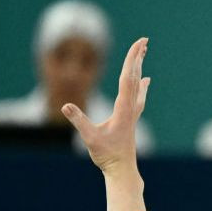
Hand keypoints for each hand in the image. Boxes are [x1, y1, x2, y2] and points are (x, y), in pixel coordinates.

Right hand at [62, 37, 150, 172]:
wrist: (122, 170)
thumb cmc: (107, 155)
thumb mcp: (90, 138)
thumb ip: (79, 121)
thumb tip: (66, 106)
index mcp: (123, 109)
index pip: (127, 79)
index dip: (131, 61)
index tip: (138, 45)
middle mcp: (130, 108)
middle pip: (135, 77)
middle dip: (138, 58)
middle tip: (145, 40)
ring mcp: (132, 113)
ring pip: (137, 85)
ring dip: (139, 68)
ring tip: (144, 53)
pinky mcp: (130, 118)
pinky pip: (137, 96)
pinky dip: (141, 85)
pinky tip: (146, 81)